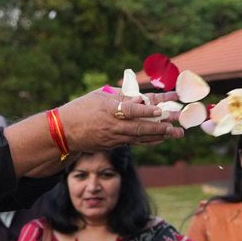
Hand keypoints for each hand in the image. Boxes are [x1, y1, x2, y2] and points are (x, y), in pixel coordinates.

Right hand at [57, 87, 183, 152]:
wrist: (64, 132)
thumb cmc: (81, 108)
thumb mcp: (99, 96)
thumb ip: (120, 96)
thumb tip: (141, 96)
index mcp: (108, 109)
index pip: (130, 110)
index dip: (146, 110)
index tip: (160, 109)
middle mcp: (113, 125)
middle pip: (140, 126)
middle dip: (161, 125)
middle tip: (177, 124)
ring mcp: (113, 137)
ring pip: (140, 136)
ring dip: (159, 135)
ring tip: (176, 133)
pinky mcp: (113, 144)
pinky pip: (135, 142)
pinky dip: (149, 140)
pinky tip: (161, 138)